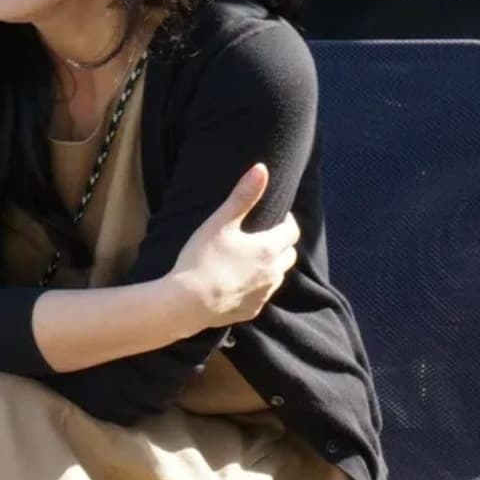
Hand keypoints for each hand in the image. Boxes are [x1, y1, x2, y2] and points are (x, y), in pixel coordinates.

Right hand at [171, 163, 300, 330]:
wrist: (187, 303)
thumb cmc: (202, 258)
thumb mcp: (221, 222)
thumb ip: (243, 196)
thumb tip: (261, 168)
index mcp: (269, 248)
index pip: (292, 231)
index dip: (287, 221)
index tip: (277, 216)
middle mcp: (273, 273)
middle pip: (289, 255)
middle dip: (282, 244)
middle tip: (265, 236)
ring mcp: (263, 294)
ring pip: (277, 277)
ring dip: (272, 266)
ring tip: (252, 259)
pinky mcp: (251, 310)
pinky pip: (261, 296)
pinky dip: (256, 287)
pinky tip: (239, 283)